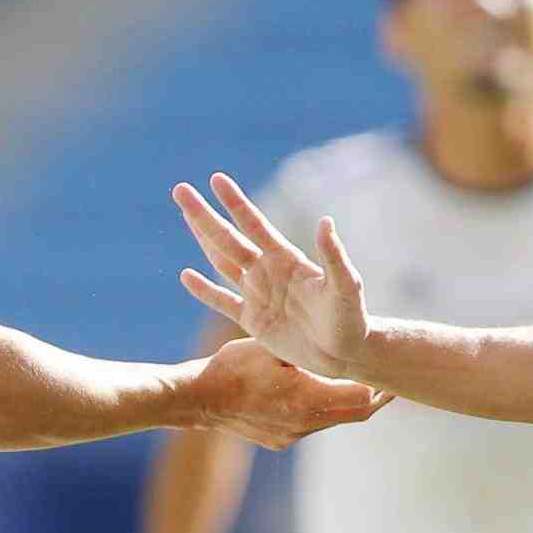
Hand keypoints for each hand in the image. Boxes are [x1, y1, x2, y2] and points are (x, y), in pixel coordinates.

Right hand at [177, 173, 367, 378]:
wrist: (346, 352)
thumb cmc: (351, 316)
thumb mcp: (346, 285)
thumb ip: (333, 255)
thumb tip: (326, 221)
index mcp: (285, 259)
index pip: (254, 224)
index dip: (234, 202)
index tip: (215, 179)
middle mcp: (267, 271)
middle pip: (228, 237)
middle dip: (204, 215)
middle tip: (181, 190)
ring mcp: (258, 294)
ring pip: (222, 261)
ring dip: (202, 239)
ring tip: (185, 215)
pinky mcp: (253, 320)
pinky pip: (222, 302)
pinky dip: (204, 290)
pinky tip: (186, 276)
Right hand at [188, 336, 388, 448]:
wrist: (197, 399)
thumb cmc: (233, 366)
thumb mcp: (275, 349)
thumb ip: (308, 354)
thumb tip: (338, 349)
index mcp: (307, 399)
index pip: (361, 399)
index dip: (380, 388)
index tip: (392, 375)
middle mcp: (304, 424)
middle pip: (355, 415)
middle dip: (372, 399)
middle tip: (387, 384)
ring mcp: (291, 436)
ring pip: (334, 420)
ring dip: (346, 403)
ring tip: (356, 383)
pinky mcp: (279, 440)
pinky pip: (312, 425)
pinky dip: (322, 409)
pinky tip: (319, 393)